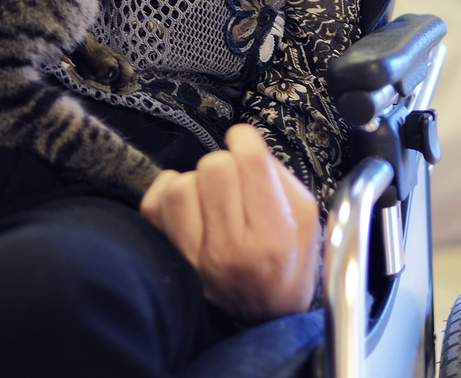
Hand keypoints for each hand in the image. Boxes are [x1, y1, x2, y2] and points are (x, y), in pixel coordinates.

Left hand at [139, 123, 320, 323]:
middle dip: (225, 163)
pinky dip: (167, 193)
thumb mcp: (305, 224)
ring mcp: (195, 256)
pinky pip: (154, 204)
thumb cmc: (287, 265)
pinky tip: (188, 203)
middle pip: (214, 166)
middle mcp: (232, 248)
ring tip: (211, 196)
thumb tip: (247, 145)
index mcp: (273, 237)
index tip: (246, 145)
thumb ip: (283, 180)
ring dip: (196, 181)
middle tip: (233, 180)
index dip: (246, 140)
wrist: (259, 320)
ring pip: (181, 184)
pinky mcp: (170, 256)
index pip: (250, 161)